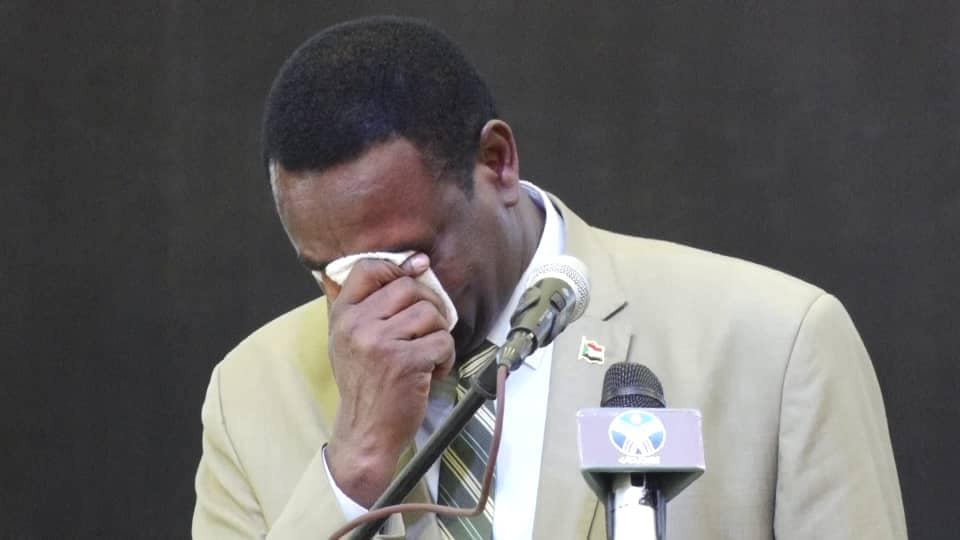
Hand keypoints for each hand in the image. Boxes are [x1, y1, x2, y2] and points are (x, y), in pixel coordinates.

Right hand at [323, 254, 454, 506]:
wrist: (365, 432)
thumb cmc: (365, 386)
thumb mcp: (348, 341)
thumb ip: (364, 303)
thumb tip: (409, 261)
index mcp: (343, 316)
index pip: (368, 268)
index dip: (397, 267)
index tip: (415, 274)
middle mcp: (357, 325)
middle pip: (409, 287)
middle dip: (429, 307)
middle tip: (427, 331)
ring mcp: (381, 343)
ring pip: (430, 313)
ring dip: (438, 335)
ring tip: (428, 355)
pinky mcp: (406, 362)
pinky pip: (443, 341)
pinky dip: (445, 357)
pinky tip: (432, 371)